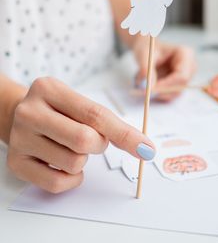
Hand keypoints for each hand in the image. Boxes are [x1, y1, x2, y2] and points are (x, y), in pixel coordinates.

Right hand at [7, 77, 154, 192]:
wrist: (18, 115)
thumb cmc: (58, 110)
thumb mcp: (76, 103)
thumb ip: (106, 120)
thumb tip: (143, 146)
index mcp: (50, 89)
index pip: (95, 114)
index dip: (125, 133)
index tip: (146, 149)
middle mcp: (30, 112)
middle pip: (84, 140)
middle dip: (99, 145)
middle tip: (94, 140)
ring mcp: (20, 138)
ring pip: (73, 163)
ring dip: (83, 160)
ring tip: (71, 147)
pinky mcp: (16, 162)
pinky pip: (56, 183)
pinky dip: (71, 178)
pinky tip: (64, 164)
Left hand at [133, 38, 195, 101]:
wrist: (147, 49)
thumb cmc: (148, 48)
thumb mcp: (143, 55)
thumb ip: (145, 70)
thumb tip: (147, 86)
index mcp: (185, 54)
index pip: (182, 76)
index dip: (167, 85)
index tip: (151, 89)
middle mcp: (189, 67)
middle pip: (180, 86)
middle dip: (161, 91)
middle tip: (143, 91)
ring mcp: (186, 77)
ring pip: (173, 93)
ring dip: (157, 92)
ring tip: (142, 80)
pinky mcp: (179, 85)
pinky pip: (169, 95)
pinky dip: (156, 93)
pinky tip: (148, 83)